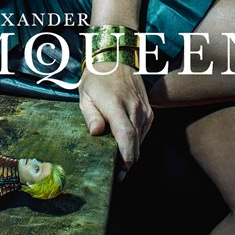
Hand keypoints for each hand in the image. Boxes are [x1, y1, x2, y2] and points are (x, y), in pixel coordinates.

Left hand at [79, 62, 153, 181]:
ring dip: (131, 152)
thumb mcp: (85, 95)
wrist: (115, 59)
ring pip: (140, 140)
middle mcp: (134, 107)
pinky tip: (124, 143)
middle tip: (115, 174)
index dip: (124, 158)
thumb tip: (96, 133)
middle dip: (126, 163)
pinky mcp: (149, 111)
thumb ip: (91, 115)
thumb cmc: (96, 79)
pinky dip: (135, 141)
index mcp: (115, 103)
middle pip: (135, 143)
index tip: (118, 174)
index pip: (126, 135)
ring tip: (117, 160)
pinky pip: (144, 132)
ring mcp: (144, 109)